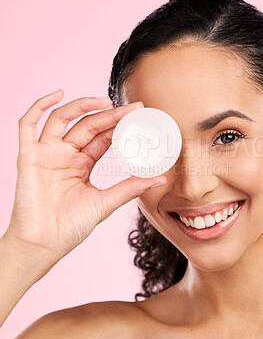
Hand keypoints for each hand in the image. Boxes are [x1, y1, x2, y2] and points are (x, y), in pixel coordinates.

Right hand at [4, 90, 166, 267]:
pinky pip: (27, 124)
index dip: (119, 124)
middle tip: (132, 108)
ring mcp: (46, 153)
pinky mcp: (28, 155)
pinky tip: (57, 95)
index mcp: (82, 163)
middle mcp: (65, 154)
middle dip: (110, 115)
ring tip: (105, 101)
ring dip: (82, 106)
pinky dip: (39, 106)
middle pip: (88, 126)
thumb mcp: (106, 202)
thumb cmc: (71, 226)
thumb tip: (159, 179)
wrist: (44, 243)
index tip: (139, 115)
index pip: (102, 137)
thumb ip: (130, 187)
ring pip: (62, 119)